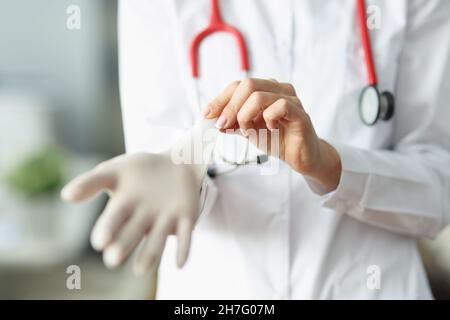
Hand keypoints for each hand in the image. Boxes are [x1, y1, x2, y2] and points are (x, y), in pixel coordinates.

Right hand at [61, 153, 200, 274]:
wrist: (175, 163)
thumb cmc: (140, 169)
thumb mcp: (115, 170)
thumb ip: (91, 181)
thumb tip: (66, 195)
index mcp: (124, 207)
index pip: (114, 220)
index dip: (107, 229)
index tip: (100, 242)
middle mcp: (144, 218)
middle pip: (133, 233)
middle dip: (124, 245)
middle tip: (113, 259)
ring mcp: (165, 219)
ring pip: (157, 239)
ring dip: (150, 254)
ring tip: (141, 270)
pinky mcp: (186, 218)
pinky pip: (185, 236)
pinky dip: (183, 249)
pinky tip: (180, 263)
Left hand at [203, 78, 341, 192]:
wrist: (300, 157)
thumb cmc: (277, 140)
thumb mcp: (249, 130)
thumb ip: (233, 123)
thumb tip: (214, 120)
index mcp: (265, 89)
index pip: (238, 85)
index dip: (220, 99)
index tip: (207, 114)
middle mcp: (278, 89)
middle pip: (247, 84)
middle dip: (230, 107)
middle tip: (222, 125)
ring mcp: (291, 99)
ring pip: (259, 95)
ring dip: (245, 116)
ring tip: (247, 131)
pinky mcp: (300, 113)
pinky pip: (280, 106)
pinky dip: (268, 118)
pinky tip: (269, 129)